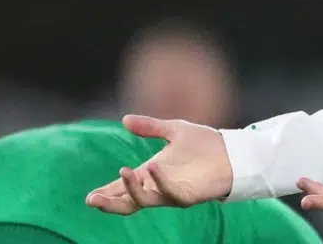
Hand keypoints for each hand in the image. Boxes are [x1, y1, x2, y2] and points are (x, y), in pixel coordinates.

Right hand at [86, 115, 233, 213]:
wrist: (232, 150)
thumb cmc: (204, 143)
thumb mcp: (173, 129)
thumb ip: (150, 127)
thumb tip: (125, 119)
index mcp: (150, 174)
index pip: (123, 188)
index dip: (107, 193)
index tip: (89, 197)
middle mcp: (157, 186)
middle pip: (128, 202)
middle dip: (110, 202)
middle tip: (92, 200)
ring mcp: (172, 192)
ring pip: (144, 201)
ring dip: (131, 190)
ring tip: (122, 172)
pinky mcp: (188, 195)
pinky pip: (169, 193)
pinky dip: (159, 182)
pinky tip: (151, 168)